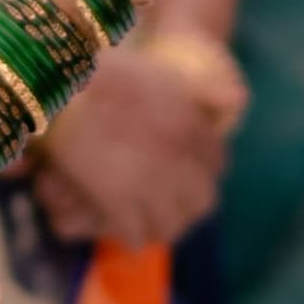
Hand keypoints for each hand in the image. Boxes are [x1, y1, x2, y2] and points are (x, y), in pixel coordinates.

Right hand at [27, 44, 230, 254]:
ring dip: (159, 227)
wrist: (61, 78)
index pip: (216, 163)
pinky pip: (135, 233)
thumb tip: (241, 101)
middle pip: (202, 201)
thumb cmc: (106, 70)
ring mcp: (150, 182)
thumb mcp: (165, 73)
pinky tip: (117, 226)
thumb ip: (205, 90)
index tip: (186, 176)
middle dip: (188, 207)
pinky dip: (128, 234)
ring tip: (144, 224)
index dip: (202, 172)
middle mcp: (179, 157)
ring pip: (171, 225)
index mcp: (192, 126)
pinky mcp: (118, 200)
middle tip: (168, 208)